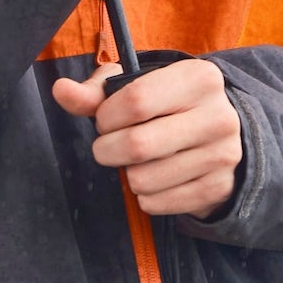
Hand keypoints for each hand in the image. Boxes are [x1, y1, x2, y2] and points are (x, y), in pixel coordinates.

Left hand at [52, 57, 242, 218]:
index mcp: (199, 78)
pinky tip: (154, 178)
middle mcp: (218, 116)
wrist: (221, 133)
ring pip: (144, 180)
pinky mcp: (219, 189)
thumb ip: (95, 92)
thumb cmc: (167, 104)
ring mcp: (223, 155)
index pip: (136, 101)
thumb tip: (60, 90)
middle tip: (108, 146)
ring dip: (126, 174)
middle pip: (138, 145)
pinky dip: (144, 196)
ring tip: (135, 161)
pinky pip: (157, 204)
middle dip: (107, 149)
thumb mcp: (136, 86)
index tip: (104, 120)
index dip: (106, 116)